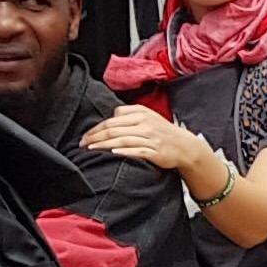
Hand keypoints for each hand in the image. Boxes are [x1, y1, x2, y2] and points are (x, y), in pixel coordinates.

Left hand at [81, 104, 203, 176]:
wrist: (184, 146)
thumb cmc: (163, 132)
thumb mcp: (148, 117)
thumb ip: (129, 115)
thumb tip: (111, 117)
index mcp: (140, 113)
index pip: (112, 119)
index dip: (96, 127)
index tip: (86, 135)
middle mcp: (144, 123)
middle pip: (114, 128)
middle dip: (95, 136)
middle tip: (82, 143)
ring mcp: (150, 138)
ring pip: (122, 139)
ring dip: (104, 144)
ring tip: (91, 148)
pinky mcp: (155, 151)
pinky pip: (136, 150)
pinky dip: (124, 151)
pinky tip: (113, 153)